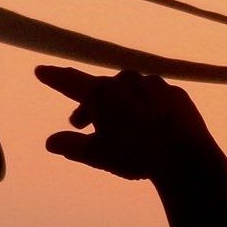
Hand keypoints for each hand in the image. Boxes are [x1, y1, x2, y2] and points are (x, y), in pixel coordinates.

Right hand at [37, 66, 222, 183]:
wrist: (185, 156)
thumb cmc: (135, 154)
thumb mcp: (98, 155)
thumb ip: (72, 146)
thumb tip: (50, 142)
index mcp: (102, 93)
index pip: (71, 82)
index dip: (54, 78)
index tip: (40, 70)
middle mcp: (126, 81)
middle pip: (101, 91)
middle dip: (89, 106)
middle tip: (80, 124)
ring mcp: (154, 85)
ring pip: (129, 92)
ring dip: (120, 106)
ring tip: (120, 128)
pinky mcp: (176, 94)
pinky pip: (154, 99)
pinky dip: (147, 109)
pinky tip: (150, 126)